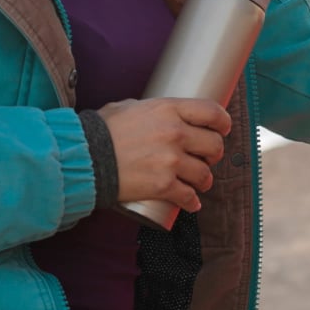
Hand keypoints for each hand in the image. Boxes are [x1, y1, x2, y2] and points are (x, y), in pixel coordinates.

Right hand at [98, 97, 231, 212]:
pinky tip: (191, 203)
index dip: (222, 122)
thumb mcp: (128, 107)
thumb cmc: (102, 131)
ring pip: (205, 174)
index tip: (223, 129)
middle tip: (207, 158)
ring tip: (198, 183)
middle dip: (214, 154)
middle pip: (214, 144)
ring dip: (204, 180)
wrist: (86, 158)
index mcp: (168, 109)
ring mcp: (171, 161)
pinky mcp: (164, 186)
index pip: (211, 112)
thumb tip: (159, 114)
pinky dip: (192, 202)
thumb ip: (150, 110)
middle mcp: (175, 133)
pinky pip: (189, 197)